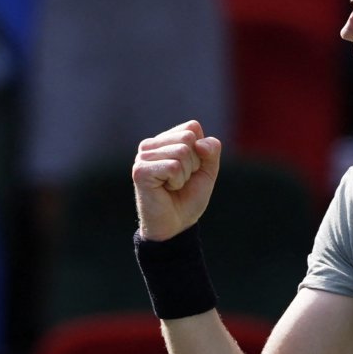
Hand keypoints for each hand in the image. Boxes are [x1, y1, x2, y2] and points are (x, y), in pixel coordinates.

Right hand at [132, 120, 221, 240]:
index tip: (191, 169)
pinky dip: (177, 182)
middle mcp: (151, 144)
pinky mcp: (140, 171)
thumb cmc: (188, 197)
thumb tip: (199, 143)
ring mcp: (143, 156)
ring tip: (172, 186)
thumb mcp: (208, 171)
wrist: (175, 226)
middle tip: (181, 180)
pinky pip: (173, 167)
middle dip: (194, 163)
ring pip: (182, 152)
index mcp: (165, 140)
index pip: (192, 127)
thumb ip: (211, 151)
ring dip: (185, 175)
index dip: (200, 151)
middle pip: (188, 138)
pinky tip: (166, 189)